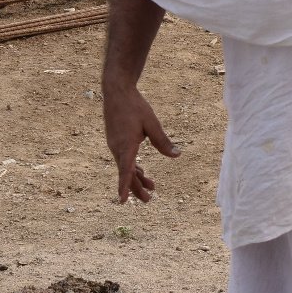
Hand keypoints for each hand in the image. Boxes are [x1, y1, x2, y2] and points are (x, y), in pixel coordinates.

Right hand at [103, 83, 178, 202]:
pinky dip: (132, 167)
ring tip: (152, 187)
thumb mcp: (151, 123)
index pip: (124, 170)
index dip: (123, 186)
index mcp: (125, 145)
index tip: (122, 201)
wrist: (116, 92)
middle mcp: (117, 148)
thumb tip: (177, 155)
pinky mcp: (116, 141)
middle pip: (126, 173)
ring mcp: (115, 145)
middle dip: (136, 188)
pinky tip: (141, 171)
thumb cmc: (134, 106)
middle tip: (149, 200)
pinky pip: (124, 159)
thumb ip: (162, 141)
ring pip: (125, 167)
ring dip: (137, 178)